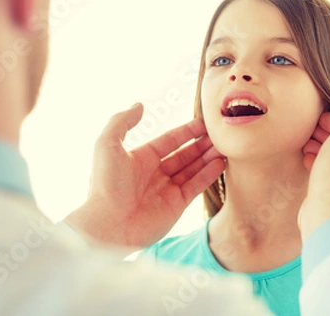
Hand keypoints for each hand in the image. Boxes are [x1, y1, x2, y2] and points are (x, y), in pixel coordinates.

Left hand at [65, 103, 224, 249]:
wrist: (107, 225)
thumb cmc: (105, 185)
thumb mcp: (107, 145)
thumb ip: (122, 121)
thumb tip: (140, 104)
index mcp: (140, 158)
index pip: (169, 140)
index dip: (186, 131)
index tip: (204, 122)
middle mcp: (155, 173)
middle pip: (184, 154)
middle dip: (201, 144)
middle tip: (220, 134)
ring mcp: (167, 190)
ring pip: (193, 169)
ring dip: (208, 157)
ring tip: (224, 146)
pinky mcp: (176, 206)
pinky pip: (196, 186)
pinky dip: (209, 174)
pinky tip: (220, 162)